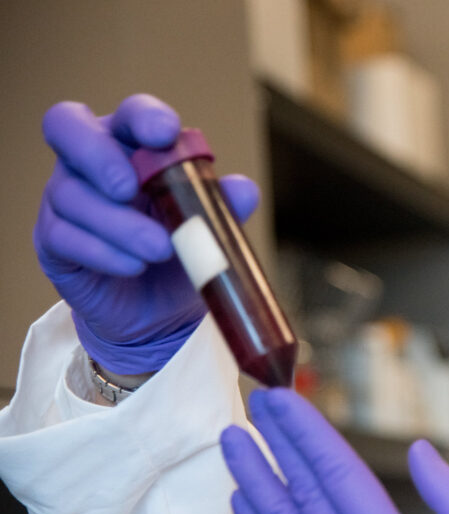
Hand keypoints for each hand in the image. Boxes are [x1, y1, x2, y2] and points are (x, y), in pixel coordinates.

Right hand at [35, 94, 259, 373]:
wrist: (160, 313)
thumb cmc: (181, 253)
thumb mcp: (208, 230)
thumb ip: (223, 206)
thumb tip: (243, 190)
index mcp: (133, 145)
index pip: (129, 114)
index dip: (143, 116)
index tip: (165, 134)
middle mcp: (90, 161)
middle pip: (67, 127)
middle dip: (98, 156)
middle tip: (130, 187)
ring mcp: (65, 197)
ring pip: (72, 195)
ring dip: (119, 223)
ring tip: (161, 249)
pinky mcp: (53, 240)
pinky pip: (63, 236)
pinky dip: (103, 252)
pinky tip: (134, 266)